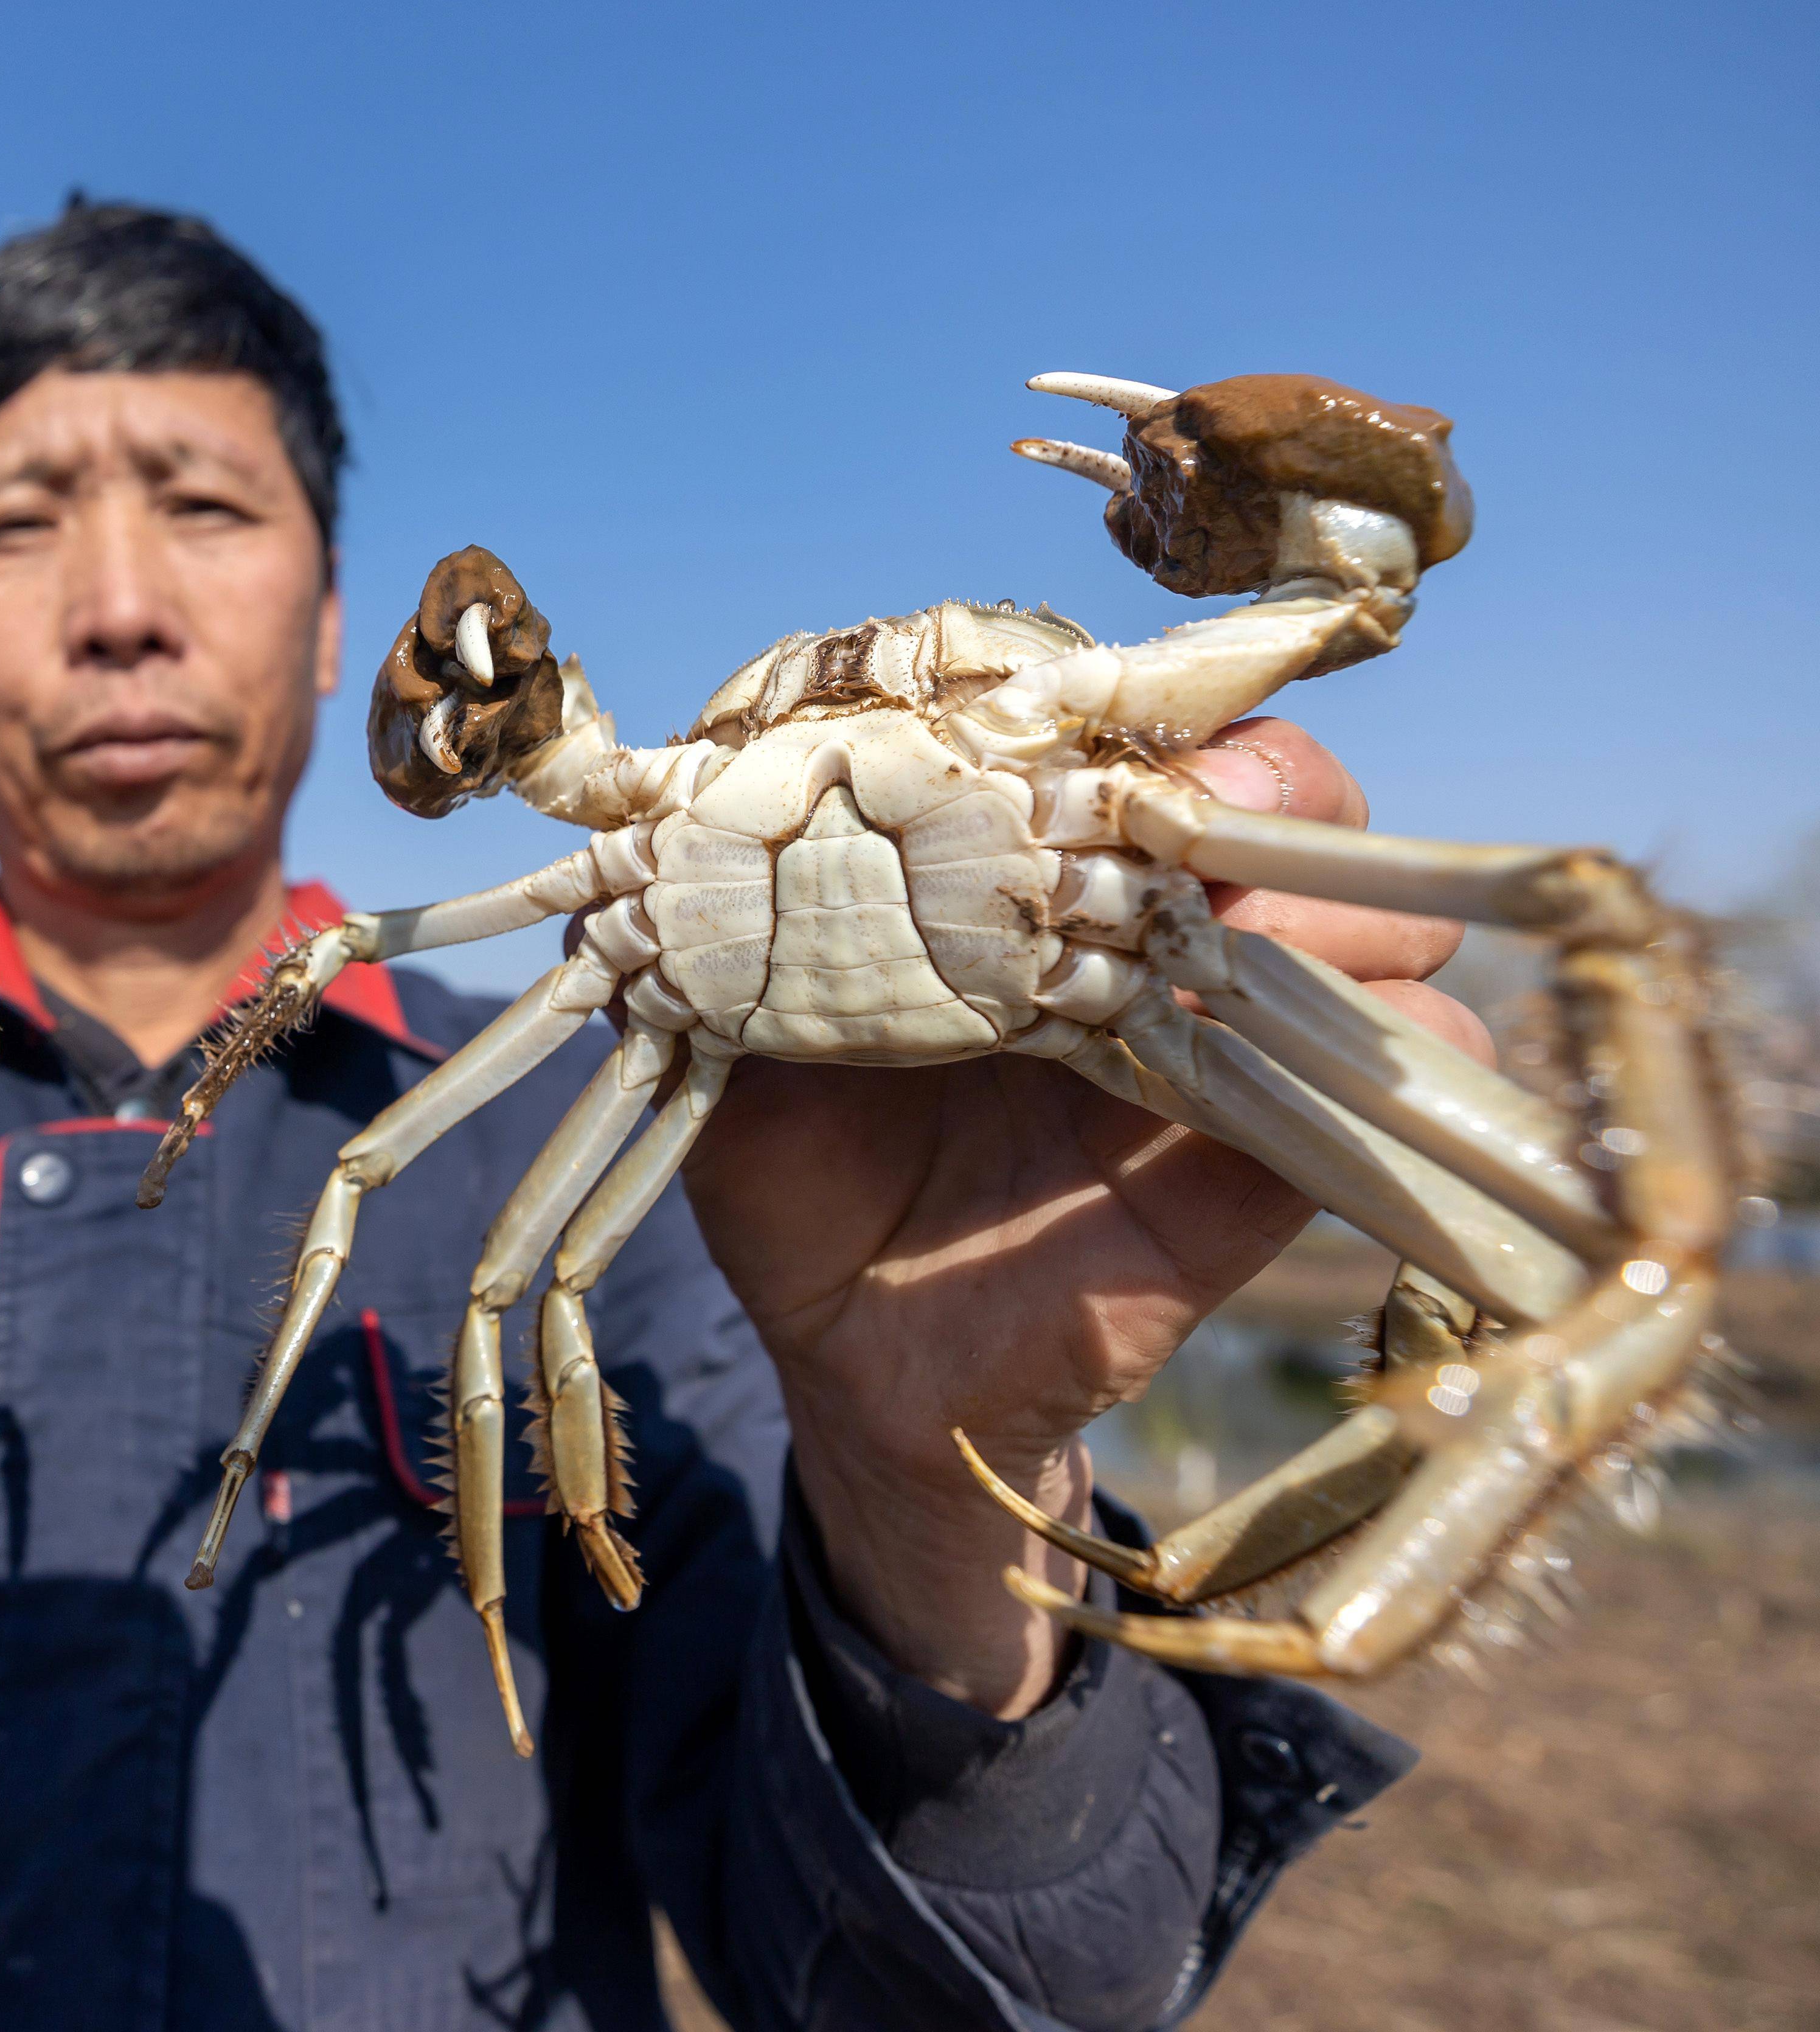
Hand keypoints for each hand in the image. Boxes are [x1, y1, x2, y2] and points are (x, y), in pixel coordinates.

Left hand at [676, 718, 1487, 1713]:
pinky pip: (1361, 1103)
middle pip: (1290, 809)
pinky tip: (1307, 1069)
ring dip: (1344, 919)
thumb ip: (743, 948)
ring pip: (1373, 929)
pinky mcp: (1252, 1176)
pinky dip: (1378, 1073)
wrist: (848, 1358)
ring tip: (1247, 953)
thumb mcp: (735, 1047)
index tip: (1113, 755)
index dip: (1156, 730)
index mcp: (1029, 887)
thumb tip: (709, 852)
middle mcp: (1143, 949)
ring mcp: (1213, 1053)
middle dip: (1276, 798)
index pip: (1141, 750)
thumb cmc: (797, 1176)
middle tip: (1204, 840)